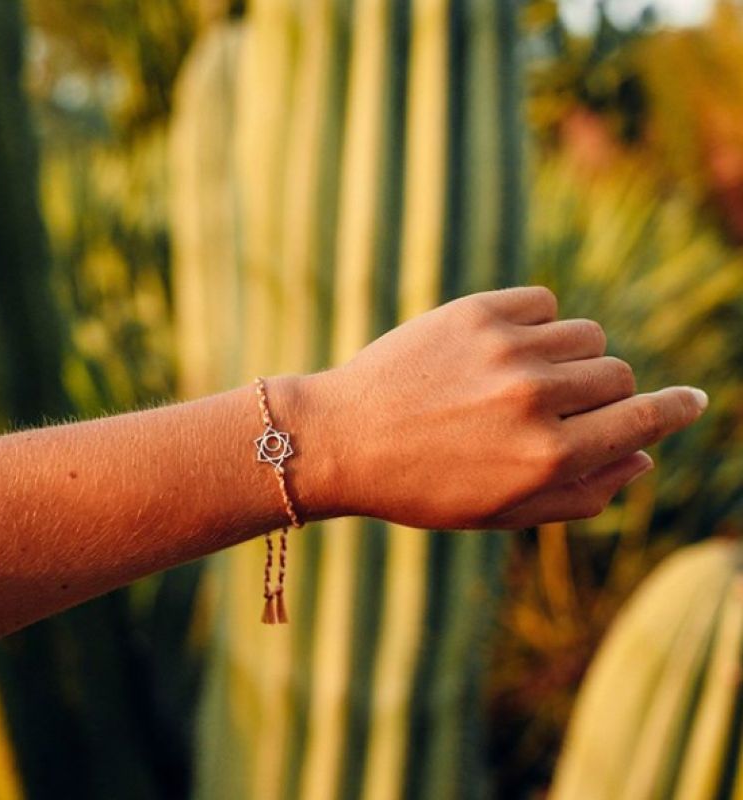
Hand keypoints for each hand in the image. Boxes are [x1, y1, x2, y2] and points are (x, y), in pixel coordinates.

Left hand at [304, 287, 707, 529]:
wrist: (342, 439)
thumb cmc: (424, 485)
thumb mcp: (504, 512)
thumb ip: (583, 493)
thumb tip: (643, 457)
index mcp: (548, 458)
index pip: (642, 421)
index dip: (674, 410)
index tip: (693, 400)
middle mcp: (535, 400)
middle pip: (619, 375)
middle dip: (600, 395)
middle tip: (554, 409)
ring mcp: (506, 350)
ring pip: (587, 335)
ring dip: (568, 358)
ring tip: (518, 381)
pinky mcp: (475, 311)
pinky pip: (544, 303)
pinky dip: (536, 324)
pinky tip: (498, 349)